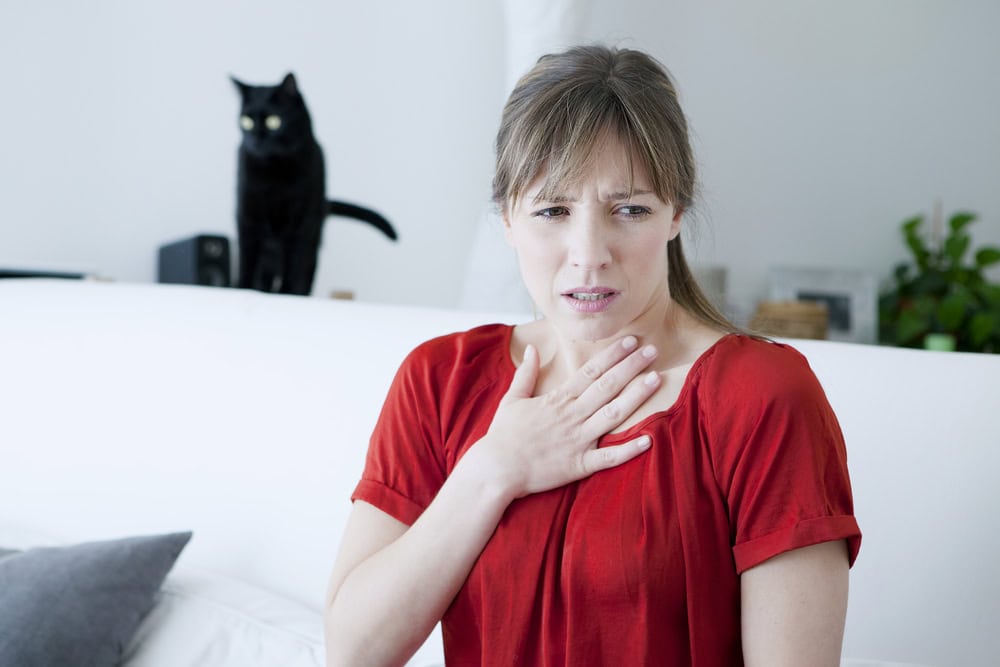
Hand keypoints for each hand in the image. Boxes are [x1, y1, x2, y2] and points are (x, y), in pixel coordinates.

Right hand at [475, 336, 660, 498]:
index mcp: (557, 399)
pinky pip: (608, 458)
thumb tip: (533, 348)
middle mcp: (571, 416)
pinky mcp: (579, 465)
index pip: (590, 371)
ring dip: (636, 396)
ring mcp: (577, 440)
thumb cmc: (503, 435)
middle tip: (653, 351)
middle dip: (631, 367)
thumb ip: (526, 373)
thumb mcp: (512, 399)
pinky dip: (629, 449)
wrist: (496, 469)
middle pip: (607, 387)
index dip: (612, 355)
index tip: (630, 341)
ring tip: (656, 379)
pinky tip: (649, 438)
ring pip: (613, 414)